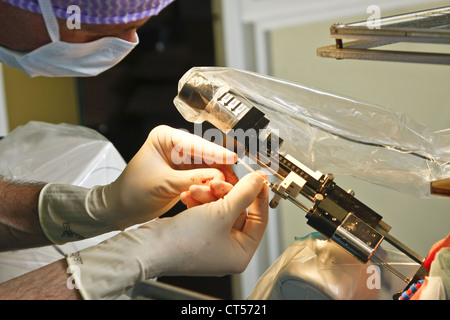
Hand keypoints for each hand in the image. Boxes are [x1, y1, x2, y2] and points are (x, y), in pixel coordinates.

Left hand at [39, 125, 237, 243]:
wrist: (121, 209)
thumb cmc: (133, 192)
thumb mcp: (164, 184)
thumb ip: (193, 179)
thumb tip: (218, 176)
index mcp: (165, 137)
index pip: (196, 144)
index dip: (216, 153)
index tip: (233, 158)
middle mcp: (176, 145)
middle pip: (206, 154)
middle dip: (220, 167)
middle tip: (234, 179)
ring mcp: (182, 159)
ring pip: (208, 166)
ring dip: (218, 178)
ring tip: (230, 188)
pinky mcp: (185, 173)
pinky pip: (204, 177)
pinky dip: (210, 185)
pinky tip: (219, 192)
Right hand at [66, 172, 268, 298]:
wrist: (149, 247)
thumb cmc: (183, 242)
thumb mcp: (221, 212)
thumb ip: (244, 193)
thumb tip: (259, 180)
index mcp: (241, 253)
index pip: (260, 219)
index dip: (258, 196)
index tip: (257, 178)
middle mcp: (228, 250)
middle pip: (237, 211)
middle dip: (225, 193)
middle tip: (218, 181)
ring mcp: (212, 242)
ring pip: (220, 209)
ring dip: (208, 194)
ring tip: (196, 188)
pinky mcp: (197, 235)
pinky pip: (205, 213)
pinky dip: (198, 202)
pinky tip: (188, 194)